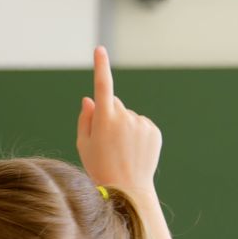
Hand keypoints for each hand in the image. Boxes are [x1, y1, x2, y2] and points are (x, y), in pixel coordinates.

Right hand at [76, 46, 161, 197]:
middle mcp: (125, 117)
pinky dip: (137, 133)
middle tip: (105, 140)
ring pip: (128, 116)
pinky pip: (141, 124)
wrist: (127, 188)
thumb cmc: (98, 166)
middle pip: (114, 104)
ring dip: (123, 126)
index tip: (99, 50)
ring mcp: (141, 123)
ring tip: (121, 149)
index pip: (102, 86)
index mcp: (104, 120)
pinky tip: (133, 150)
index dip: (100, 67)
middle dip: (109, 115)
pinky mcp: (154, 130)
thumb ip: (86, 118)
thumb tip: (90, 98)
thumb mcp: (83, 143)